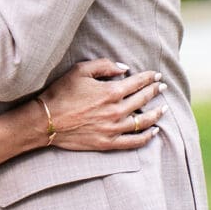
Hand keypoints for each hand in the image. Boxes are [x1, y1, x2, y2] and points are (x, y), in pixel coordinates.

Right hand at [39, 60, 163, 151]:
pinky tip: (154, 131)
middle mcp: (116, 111)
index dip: (149, 78)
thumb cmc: (61, 93)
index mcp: (111, 92)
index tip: (157, 75)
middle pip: (143, 100)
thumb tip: (124, 68)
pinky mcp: (108, 143)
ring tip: (164, 109)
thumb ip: (104, 66)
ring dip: (157, 114)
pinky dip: (146, 137)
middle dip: (155, 91)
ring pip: (143, 122)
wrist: (46, 121)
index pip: (138, 83)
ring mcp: (113, 129)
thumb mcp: (80, 70)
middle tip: (162, 87)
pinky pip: (133, 142)